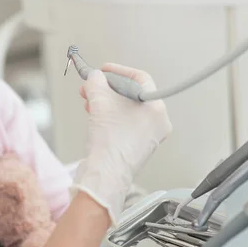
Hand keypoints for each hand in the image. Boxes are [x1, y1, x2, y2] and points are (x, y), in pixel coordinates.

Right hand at [71, 63, 171, 224]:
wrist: (106, 175)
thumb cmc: (109, 142)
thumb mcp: (100, 102)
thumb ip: (96, 83)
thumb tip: (94, 77)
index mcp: (156, 109)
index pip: (140, 79)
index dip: (119, 70)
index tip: (104, 70)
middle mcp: (158, 122)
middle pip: (132, 94)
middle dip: (108, 89)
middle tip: (92, 87)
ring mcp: (150, 136)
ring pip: (128, 109)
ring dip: (107, 102)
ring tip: (89, 102)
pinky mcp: (139, 147)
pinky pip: (127, 123)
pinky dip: (111, 116)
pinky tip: (96, 116)